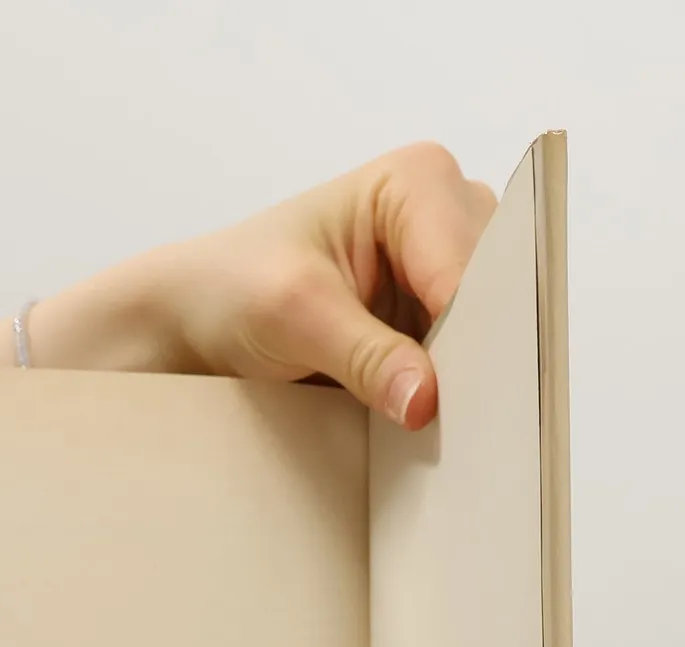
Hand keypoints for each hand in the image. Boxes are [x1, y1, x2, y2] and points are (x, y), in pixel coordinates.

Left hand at [0, 141, 495, 428]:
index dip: (475, 327)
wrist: (192, 324)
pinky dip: (443, 396)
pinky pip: (459, 365)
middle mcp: (442, 218)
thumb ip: (366, 355)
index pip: (472, 260)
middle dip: (471, 356)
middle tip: (447, 416)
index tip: (461, 389)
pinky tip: (422, 426)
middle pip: (492, 296)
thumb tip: (427, 400)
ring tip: (434, 426)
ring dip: (460, 382)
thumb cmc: (231, 290)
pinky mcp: (428, 327)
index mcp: (416, 182)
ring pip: (484, 336)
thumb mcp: (295, 316)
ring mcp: (440, 276)